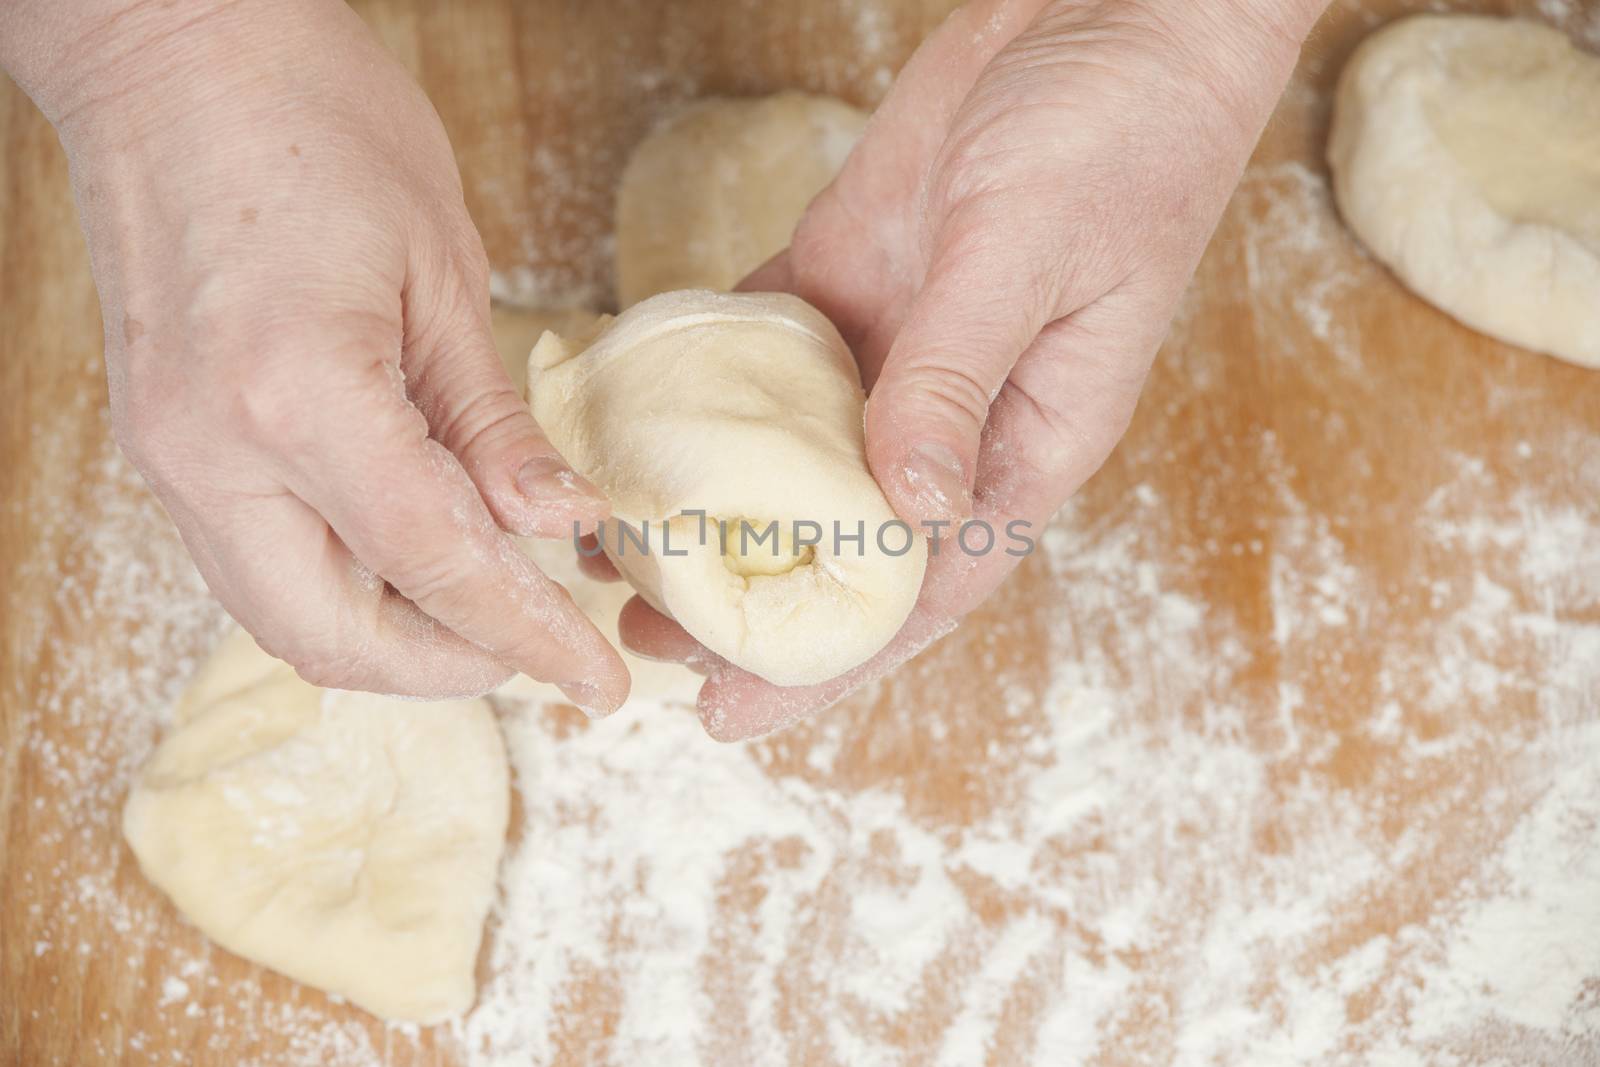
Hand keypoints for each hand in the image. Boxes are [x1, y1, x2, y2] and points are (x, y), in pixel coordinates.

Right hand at [6, 0, 628, 707]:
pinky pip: (254, 563)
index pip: (436, 566)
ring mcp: (169, 455)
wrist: (171, 52)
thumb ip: (491, 422)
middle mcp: (211, 453)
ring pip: (285, 615)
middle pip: (336, 637)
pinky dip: (343, 586)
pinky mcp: (161, 442)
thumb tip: (559, 525)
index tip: (595, 679)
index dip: (528, 636)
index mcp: (295, 397)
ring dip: (394, 636)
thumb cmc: (315, 123)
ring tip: (488, 609)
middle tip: (542, 645)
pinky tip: (412, 557)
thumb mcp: (442, 269)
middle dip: (451, 667)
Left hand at [620, 0, 1324, 737]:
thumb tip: (904, 509)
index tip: (735, 711)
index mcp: (1023, 442)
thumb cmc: (1119, 137)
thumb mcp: (1030, 259)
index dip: (830, 661)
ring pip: (789, 460)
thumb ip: (958, 378)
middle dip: (746, 599)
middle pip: (839, 542)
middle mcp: (950, 416)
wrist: (1112, 12)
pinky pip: (762, 354)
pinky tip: (637, 422)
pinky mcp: (848, 278)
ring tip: (616, 547)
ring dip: (712, 510)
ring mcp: (893, 350)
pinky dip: (701, 390)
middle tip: (642, 634)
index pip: (923, 587)